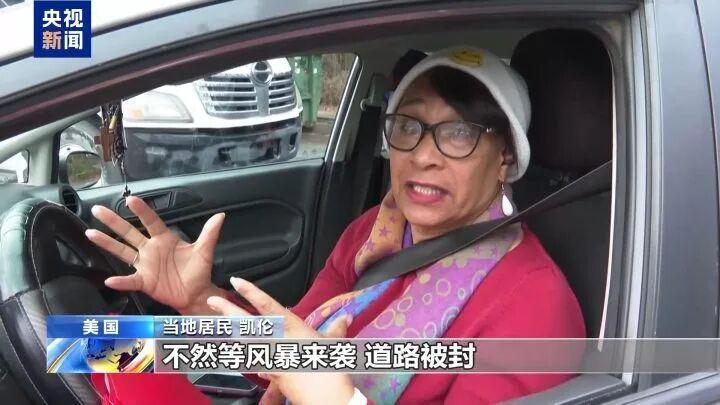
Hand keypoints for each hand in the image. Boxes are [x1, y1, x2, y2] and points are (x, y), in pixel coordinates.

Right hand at [86, 196, 225, 313]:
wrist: (196, 293)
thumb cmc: (198, 271)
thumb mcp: (205, 251)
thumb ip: (210, 233)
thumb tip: (221, 216)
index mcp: (164, 239)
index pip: (151, 221)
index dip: (141, 210)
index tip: (130, 199)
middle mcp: (151, 249)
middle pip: (129, 232)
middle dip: (114, 221)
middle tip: (98, 209)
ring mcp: (145, 265)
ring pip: (123, 251)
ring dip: (107, 243)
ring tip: (90, 233)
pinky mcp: (144, 281)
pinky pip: (130, 279)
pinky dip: (121, 280)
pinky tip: (110, 279)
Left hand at [208, 277, 355, 404]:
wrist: (325, 398)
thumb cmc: (329, 366)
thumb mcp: (334, 342)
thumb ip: (336, 328)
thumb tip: (346, 317)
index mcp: (291, 328)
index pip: (267, 306)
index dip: (251, 293)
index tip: (236, 282)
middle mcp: (276, 341)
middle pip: (246, 324)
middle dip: (228, 311)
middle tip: (212, 300)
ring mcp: (269, 359)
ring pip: (244, 342)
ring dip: (230, 331)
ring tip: (217, 321)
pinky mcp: (269, 374)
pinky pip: (253, 361)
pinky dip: (246, 355)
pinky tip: (241, 353)